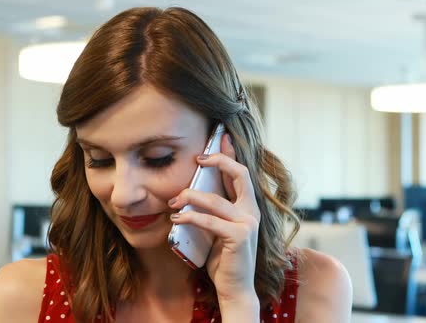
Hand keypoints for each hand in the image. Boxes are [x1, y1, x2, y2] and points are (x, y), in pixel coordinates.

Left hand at [168, 133, 259, 302]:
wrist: (235, 287)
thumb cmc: (223, 258)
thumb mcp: (216, 228)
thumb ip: (211, 210)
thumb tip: (189, 191)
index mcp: (248, 206)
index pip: (240, 173)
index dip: (230, 154)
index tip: (218, 138)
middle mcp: (252, 211)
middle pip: (239, 174)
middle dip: (218, 161)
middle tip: (197, 159)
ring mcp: (248, 223)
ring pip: (216, 199)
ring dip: (190, 197)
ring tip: (173, 202)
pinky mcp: (239, 236)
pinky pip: (210, 220)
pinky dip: (191, 217)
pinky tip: (177, 219)